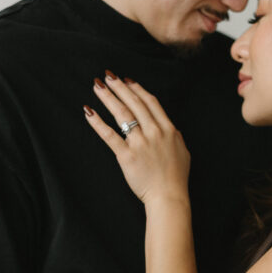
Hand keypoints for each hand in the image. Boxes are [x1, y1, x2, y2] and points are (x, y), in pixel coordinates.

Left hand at [84, 72, 190, 204]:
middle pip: (134, 103)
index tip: (127, 80)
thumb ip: (175, 138)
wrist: (169, 196)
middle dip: (120, 87)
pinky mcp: (127, 156)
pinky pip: (110, 135)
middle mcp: (154, 132)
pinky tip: (89, 112)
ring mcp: (140, 143)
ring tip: (97, 86)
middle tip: (108, 76)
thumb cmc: (176, 178)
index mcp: (168, 130)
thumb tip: (171, 130)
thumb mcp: (182, 152)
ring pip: (122, 114)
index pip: (150, 102)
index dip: (138, 89)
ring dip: (108, 97)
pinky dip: (98, 122)